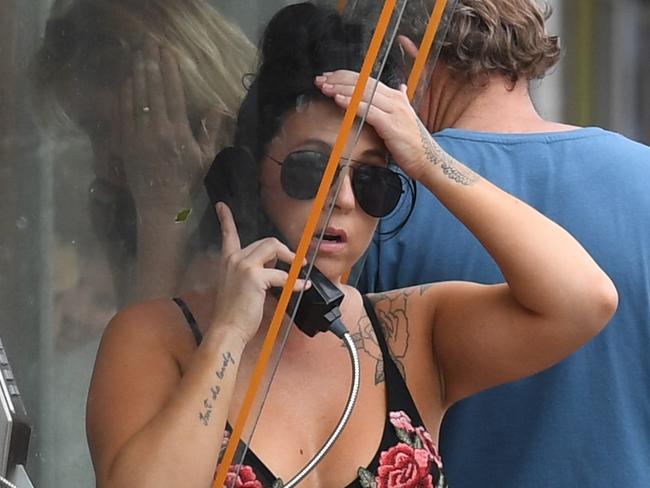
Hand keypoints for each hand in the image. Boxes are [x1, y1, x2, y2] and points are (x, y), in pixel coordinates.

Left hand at [117, 39, 222, 209]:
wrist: (161, 203)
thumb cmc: (187, 181)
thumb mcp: (205, 157)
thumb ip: (210, 131)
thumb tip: (217, 108)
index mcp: (177, 131)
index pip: (172, 92)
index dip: (169, 69)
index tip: (167, 52)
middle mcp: (156, 128)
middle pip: (152, 88)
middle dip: (151, 63)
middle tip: (149, 45)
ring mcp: (138, 134)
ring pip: (136, 96)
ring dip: (137, 73)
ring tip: (137, 56)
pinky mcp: (126, 141)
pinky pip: (123, 111)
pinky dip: (125, 94)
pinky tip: (127, 81)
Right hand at [210, 203, 309, 343]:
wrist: (227, 329)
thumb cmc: (234, 313)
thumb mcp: (238, 286)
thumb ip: (252, 272)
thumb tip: (273, 267)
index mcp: (227, 261)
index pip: (227, 235)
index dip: (226, 219)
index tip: (222, 206)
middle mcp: (234, 259)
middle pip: (265, 241)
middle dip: (284, 250)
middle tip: (295, 262)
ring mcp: (244, 266)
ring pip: (274, 248)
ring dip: (290, 258)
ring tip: (299, 270)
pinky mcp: (255, 277)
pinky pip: (283, 274)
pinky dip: (296, 282)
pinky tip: (303, 286)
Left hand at [315, 70, 437, 180]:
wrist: (428, 160)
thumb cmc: (413, 143)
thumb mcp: (405, 118)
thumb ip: (400, 102)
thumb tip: (401, 88)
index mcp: (395, 97)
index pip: (366, 80)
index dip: (345, 77)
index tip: (327, 77)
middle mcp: (394, 99)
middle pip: (362, 83)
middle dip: (339, 80)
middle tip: (320, 80)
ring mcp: (394, 110)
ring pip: (364, 94)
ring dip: (342, 89)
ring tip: (325, 88)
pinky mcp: (391, 125)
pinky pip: (368, 110)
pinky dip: (352, 104)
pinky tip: (338, 100)